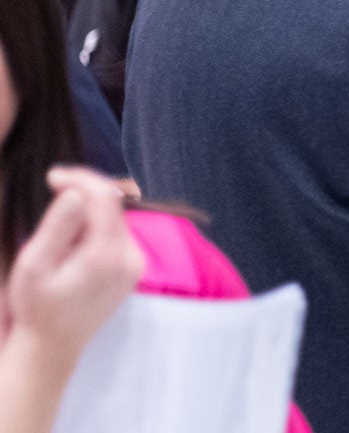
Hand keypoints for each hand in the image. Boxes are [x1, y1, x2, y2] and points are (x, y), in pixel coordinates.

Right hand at [3, 168, 143, 365]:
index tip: (52, 177)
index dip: (81, 178)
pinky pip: (116, 235)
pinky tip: (72, 248)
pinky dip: (95, 230)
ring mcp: (135, 264)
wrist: (53, 348)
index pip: (106, 197)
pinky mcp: (132, 269)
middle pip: (112, 206)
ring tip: (57, 239)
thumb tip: (76, 193)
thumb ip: (57, 227)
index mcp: (107, 254)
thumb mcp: (35, 265)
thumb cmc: (36, 308)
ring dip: (87, 215)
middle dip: (82, 197)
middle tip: (50, 204)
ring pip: (114, 219)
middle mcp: (130, 256)